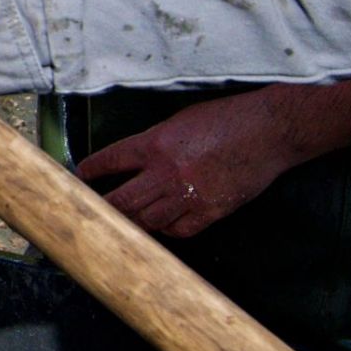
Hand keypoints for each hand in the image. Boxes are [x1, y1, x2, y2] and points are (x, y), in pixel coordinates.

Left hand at [74, 90, 299, 238]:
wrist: (268, 131)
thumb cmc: (226, 119)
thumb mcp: (180, 121)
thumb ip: (155, 142)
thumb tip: (134, 162)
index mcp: (155, 143)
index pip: (110, 161)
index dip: (91, 172)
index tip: (82, 177)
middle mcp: (167, 172)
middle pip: (122, 201)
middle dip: (104, 209)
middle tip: (93, 214)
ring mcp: (189, 195)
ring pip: (148, 222)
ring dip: (134, 224)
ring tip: (124, 225)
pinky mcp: (211, 211)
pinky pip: (179, 231)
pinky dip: (167, 230)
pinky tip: (163, 225)